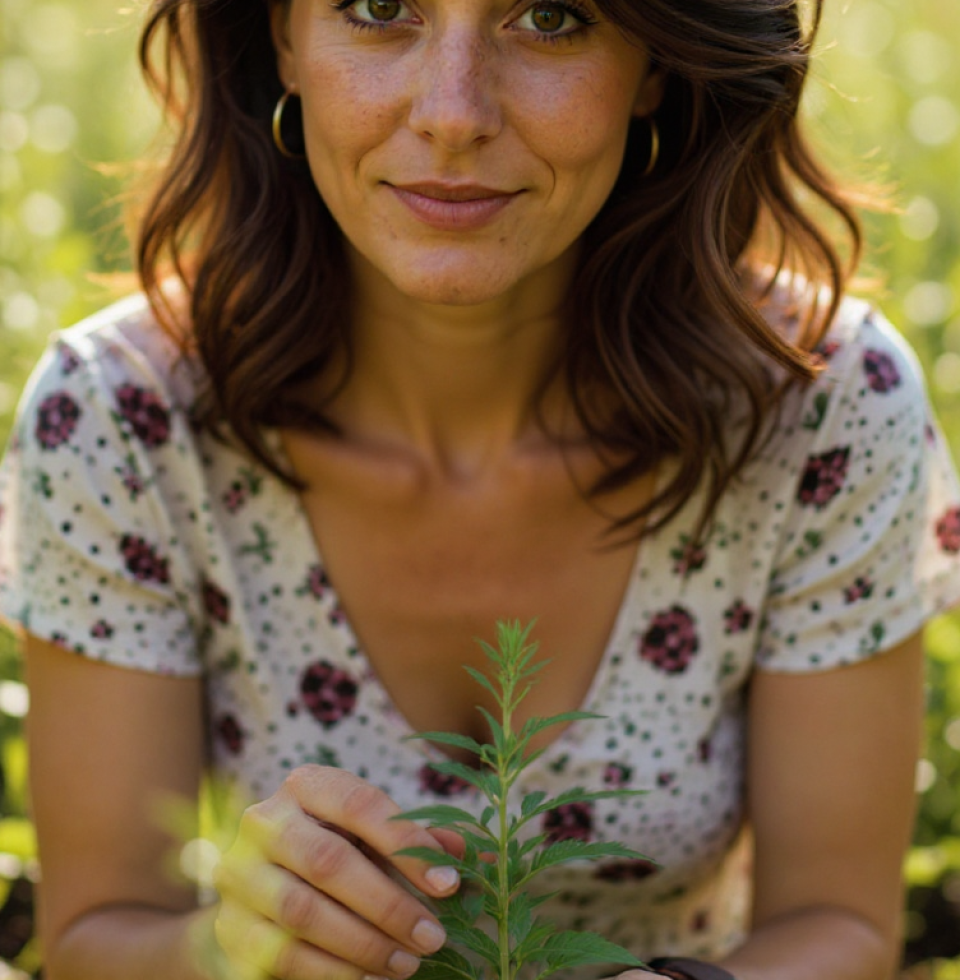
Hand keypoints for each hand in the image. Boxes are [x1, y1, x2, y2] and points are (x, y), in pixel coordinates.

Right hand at [212, 765, 461, 979]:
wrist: (259, 886)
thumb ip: (422, 840)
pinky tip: (369, 978)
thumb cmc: (336, 849)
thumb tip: (479, 856)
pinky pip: (283, 955)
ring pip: (304, 911)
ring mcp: (240, 874)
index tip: (449, 884)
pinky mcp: (229, 926)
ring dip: (365, 944)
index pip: (359, 804)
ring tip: (408, 963)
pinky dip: (332, 971)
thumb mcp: (374, 835)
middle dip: (389, 904)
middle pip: (329, 861)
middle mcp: (264, 821)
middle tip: (432, 937)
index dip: (408, 843)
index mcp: (306, 785)